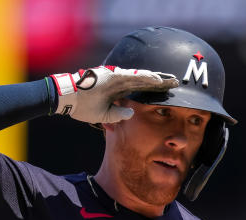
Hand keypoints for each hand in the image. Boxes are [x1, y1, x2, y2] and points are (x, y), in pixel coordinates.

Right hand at [50, 66, 178, 123]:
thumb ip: (119, 114)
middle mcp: (120, 83)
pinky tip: (158, 79)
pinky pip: (133, 77)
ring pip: (142, 78)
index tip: (168, 93)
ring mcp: (117, 78)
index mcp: (118, 91)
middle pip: (145, 82)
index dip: (155, 91)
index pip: (141, 91)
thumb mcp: (105, 116)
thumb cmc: (83, 106)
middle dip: (161, 83)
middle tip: (177, 83)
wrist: (67, 99)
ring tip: (172, 80)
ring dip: (158, 79)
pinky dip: (146, 78)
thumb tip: (132, 112)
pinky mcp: (113, 76)